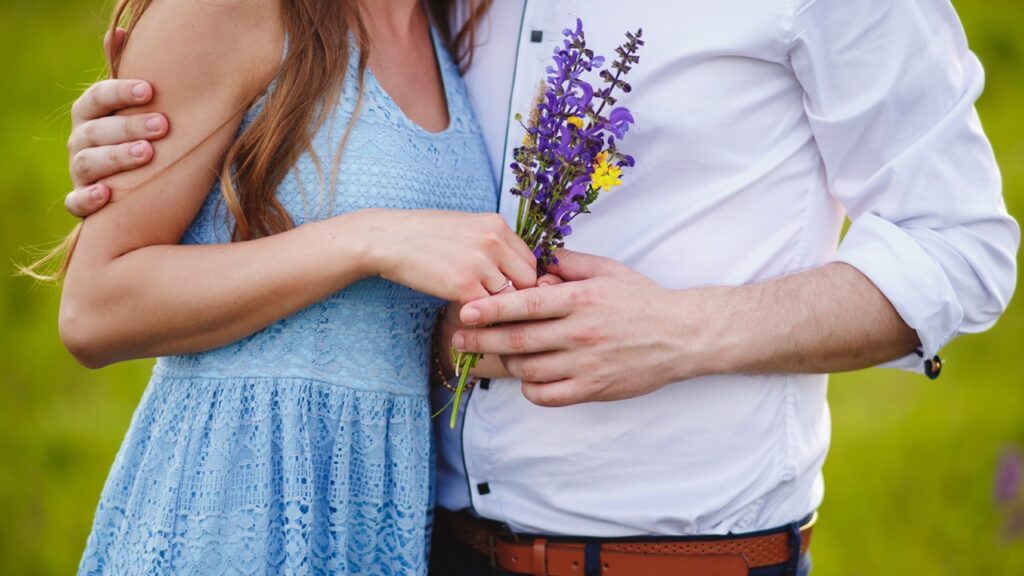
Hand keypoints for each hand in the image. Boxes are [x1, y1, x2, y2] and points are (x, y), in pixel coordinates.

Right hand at [65, 28, 167, 216]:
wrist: (134, 183)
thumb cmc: (136, 136)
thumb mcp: (133, 107)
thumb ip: (126, 74)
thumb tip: (121, 31)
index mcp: (91, 115)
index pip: (97, 98)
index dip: (120, 92)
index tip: (150, 89)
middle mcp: (81, 140)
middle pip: (96, 131)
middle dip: (128, 126)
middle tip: (163, 125)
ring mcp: (80, 172)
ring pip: (88, 163)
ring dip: (116, 158)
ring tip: (146, 153)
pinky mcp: (82, 200)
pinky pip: (75, 202)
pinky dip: (87, 199)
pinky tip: (108, 194)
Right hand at [362, 211, 538, 303]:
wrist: (387, 238)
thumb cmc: (423, 235)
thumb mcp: (466, 228)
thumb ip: (493, 245)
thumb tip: (512, 271)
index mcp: (497, 224)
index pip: (530, 261)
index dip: (523, 281)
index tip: (510, 292)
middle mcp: (494, 241)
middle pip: (528, 281)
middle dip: (517, 298)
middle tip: (501, 309)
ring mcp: (481, 263)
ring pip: (510, 299)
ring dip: (498, 310)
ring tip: (484, 315)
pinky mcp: (465, 285)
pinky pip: (488, 311)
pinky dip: (481, 318)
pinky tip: (469, 317)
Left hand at [452, 250, 722, 406]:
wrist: (682, 335)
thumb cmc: (642, 299)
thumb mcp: (608, 270)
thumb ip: (570, 263)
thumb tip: (538, 259)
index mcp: (580, 300)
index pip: (525, 304)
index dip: (490, 308)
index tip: (466, 310)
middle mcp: (580, 333)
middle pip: (518, 340)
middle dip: (482, 339)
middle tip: (458, 338)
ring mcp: (586, 364)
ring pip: (529, 369)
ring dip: (506, 363)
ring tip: (492, 354)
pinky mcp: (593, 388)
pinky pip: (548, 395)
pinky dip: (531, 389)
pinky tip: (527, 379)